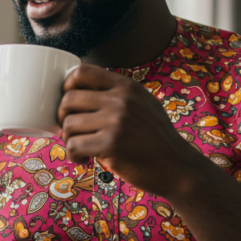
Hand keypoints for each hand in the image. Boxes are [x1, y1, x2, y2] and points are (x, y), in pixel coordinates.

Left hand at [57, 64, 203, 195]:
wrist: (178, 167)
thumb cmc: (156, 138)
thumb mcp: (143, 104)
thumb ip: (117, 94)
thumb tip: (78, 90)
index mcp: (126, 87)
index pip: (82, 72)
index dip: (67, 86)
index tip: (70, 103)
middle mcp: (121, 100)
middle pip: (69, 99)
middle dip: (62, 117)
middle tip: (71, 131)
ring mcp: (116, 122)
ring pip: (68, 125)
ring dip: (68, 140)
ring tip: (80, 148)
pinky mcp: (111, 145)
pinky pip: (74, 146)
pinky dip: (73, 155)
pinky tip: (84, 160)